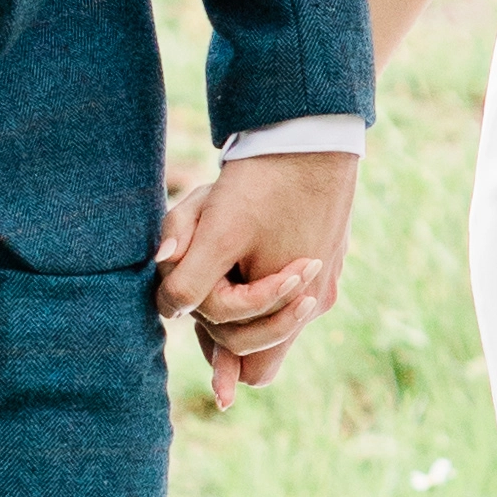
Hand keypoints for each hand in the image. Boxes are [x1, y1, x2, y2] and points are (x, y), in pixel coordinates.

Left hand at [154, 151, 357, 410]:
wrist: (311, 127)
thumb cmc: (264, 181)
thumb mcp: (218, 228)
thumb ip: (188, 277)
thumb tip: (168, 308)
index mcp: (299, 304)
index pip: (251, 369)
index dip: (219, 355)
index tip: (198, 323)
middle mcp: (319, 301)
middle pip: (259, 342)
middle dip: (226, 317)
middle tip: (200, 276)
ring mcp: (328, 278)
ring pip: (272, 312)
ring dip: (242, 292)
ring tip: (220, 251)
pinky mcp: (329, 253)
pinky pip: (286, 282)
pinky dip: (260, 272)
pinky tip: (242, 242)